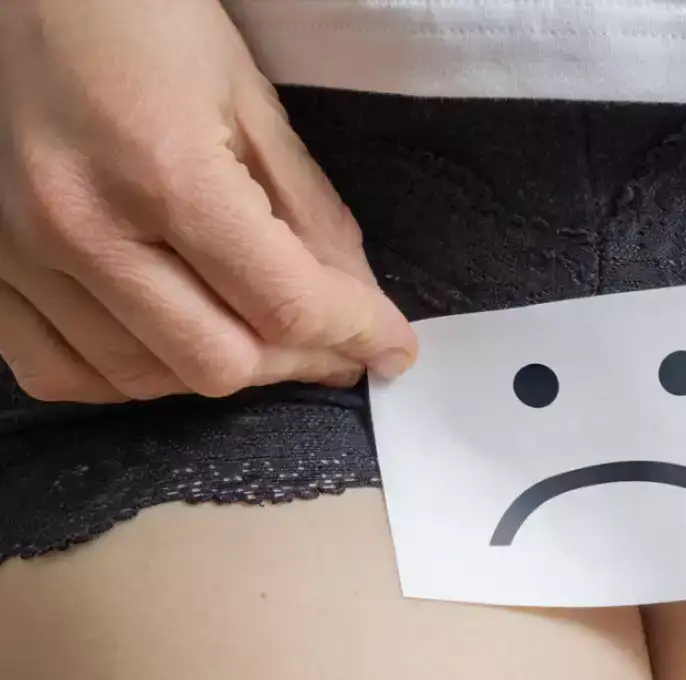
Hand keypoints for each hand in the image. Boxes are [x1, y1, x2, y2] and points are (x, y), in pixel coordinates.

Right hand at [0, 0, 416, 402]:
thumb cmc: (138, 16)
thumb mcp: (250, 98)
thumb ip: (310, 213)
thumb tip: (359, 303)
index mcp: (165, 173)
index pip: (287, 305)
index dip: (358, 334)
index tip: (392, 347)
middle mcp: (80, 227)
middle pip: (219, 364)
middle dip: (296, 359)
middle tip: (331, 339)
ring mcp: (17, 255)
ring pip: (145, 380)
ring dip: (221, 368)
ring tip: (259, 334)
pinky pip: (60, 373)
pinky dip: (131, 376)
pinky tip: (170, 344)